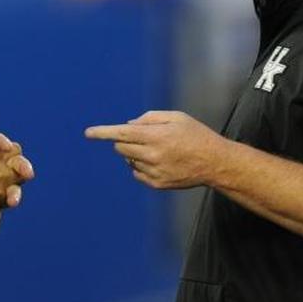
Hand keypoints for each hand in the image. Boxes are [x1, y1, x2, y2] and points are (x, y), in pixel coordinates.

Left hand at [85, 110, 226, 189]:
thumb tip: (128, 125)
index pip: (121, 133)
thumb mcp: (176, 117)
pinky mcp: (157, 184)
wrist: (214, 163)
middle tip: (143, 137)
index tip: (88, 133)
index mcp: (156, 136)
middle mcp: (152, 155)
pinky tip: (159, 162)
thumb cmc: (195, 135)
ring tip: (158, 150)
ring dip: (135, 153)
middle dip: (124, 140)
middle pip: (121, 147)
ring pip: (128, 160)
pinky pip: (136, 173)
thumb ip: (150, 118)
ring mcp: (154, 172)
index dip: (103, 132)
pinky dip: (141, 166)